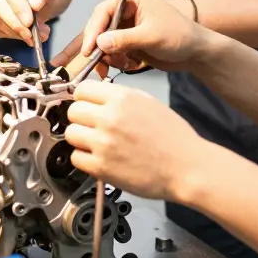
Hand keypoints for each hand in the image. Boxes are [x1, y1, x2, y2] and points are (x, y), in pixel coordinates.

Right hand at [51, 0, 205, 71]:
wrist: (195, 52)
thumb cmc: (179, 36)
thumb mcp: (151, 37)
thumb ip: (124, 40)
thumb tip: (99, 43)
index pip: (103, 12)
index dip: (93, 31)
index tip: (88, 51)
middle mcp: (125, 9)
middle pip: (99, 27)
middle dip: (97, 47)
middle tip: (95, 64)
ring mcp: (125, 25)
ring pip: (103, 42)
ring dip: (109, 57)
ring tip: (124, 65)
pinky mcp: (127, 40)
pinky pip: (111, 51)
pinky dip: (115, 60)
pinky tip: (129, 65)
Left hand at [66, 81, 202, 200]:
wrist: (187, 167)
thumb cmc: (174, 137)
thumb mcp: (148, 102)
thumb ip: (120, 97)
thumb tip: (97, 96)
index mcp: (122, 98)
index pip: (82, 90)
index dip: (84, 99)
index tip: (87, 106)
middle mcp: (110, 118)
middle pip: (72, 111)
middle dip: (81, 119)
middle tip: (92, 127)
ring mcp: (104, 143)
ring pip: (70, 134)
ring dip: (81, 139)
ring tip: (97, 144)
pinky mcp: (102, 167)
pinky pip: (76, 158)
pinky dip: (85, 159)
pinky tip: (100, 158)